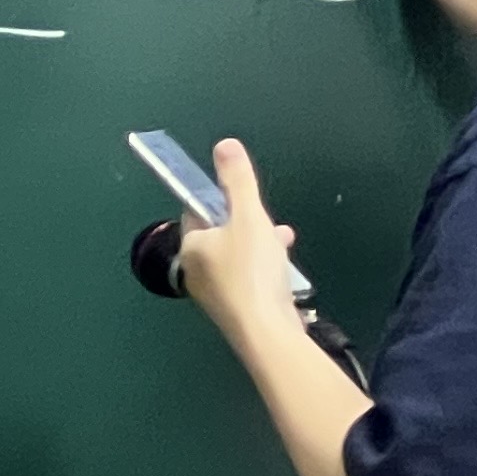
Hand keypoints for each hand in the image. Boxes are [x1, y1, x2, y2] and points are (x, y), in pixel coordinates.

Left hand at [177, 138, 303, 353]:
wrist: (266, 330)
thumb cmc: (252, 269)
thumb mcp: (249, 217)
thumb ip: (238, 182)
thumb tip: (224, 145)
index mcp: (192, 247)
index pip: (196, 214)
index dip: (219, 202)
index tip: (242, 200)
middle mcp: (195, 273)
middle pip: (220, 238)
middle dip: (246, 226)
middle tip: (270, 223)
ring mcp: (215, 296)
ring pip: (236, 259)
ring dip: (260, 247)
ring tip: (284, 242)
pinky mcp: (236, 312)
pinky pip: (247, 280)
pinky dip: (263, 270)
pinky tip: (284, 271)